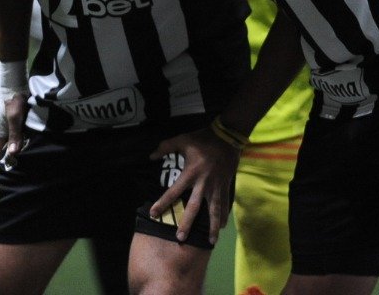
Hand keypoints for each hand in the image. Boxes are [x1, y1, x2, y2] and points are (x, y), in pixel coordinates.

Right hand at [0, 91, 26, 187]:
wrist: (14, 80)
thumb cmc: (14, 97)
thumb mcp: (16, 115)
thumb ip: (15, 134)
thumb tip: (13, 153)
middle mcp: (1, 132)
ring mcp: (7, 126)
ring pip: (8, 147)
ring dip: (8, 158)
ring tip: (10, 171)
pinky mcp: (14, 120)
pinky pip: (14, 139)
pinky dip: (16, 148)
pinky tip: (22, 151)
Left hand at [149, 128, 238, 244]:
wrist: (228, 136)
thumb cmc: (203, 138)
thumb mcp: (182, 139)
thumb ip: (165, 147)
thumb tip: (150, 156)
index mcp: (190, 173)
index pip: (173, 191)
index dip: (162, 203)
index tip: (153, 214)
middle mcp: (203, 183)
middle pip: (194, 207)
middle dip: (187, 223)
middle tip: (180, 238)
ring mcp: (216, 186)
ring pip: (213, 210)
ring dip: (212, 226)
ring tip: (211, 241)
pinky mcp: (225, 185)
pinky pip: (224, 203)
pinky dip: (223, 215)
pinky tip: (223, 227)